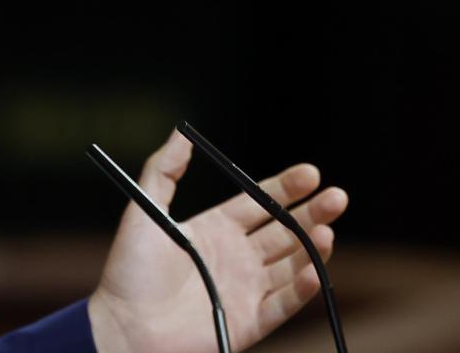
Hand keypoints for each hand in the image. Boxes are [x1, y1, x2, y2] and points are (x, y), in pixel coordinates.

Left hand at [87, 131, 348, 352]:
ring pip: (290, 265)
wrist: (121, 327)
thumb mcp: (145, 211)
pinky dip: (301, 290)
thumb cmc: (129, 271)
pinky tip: (315, 271)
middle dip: (312, 213)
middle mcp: (236, 258)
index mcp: (216, 230)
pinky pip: (283, 305)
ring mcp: (245, 290)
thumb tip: (181, 132)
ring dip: (312, 248)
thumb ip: (164, 170)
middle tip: (337, 197)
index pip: (260, 203)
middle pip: (284, 231)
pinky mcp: (248, 323)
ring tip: (327, 230)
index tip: (311, 173)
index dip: (286, 188)